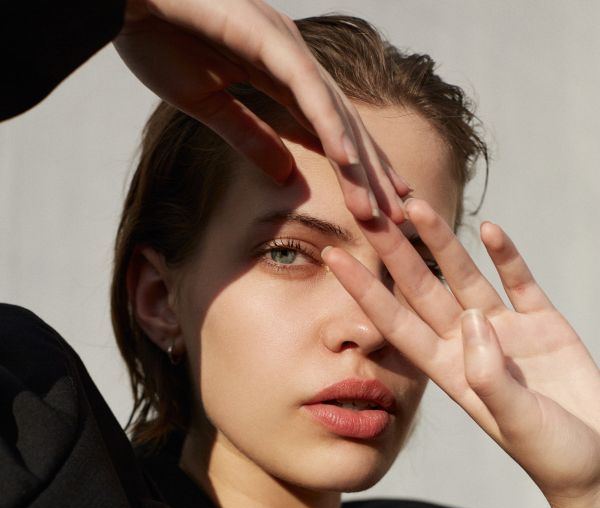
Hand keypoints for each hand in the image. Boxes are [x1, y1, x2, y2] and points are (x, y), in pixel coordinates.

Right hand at [114, 0, 407, 221]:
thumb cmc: (159, 39)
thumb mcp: (210, 104)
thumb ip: (249, 136)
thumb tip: (284, 174)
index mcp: (281, 77)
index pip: (331, 134)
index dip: (358, 173)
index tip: (379, 211)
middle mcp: (295, 62)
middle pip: (347, 129)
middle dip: (375, 177)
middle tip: (400, 221)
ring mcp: (286, 48)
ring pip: (336, 116)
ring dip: (360, 166)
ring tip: (382, 210)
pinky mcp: (269, 40)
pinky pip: (308, 92)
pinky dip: (330, 128)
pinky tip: (350, 162)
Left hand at [322, 199, 599, 507]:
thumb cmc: (556, 455)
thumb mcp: (520, 422)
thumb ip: (492, 377)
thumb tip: (472, 320)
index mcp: (452, 374)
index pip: (397, 324)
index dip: (365, 291)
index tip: (333, 260)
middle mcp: (471, 347)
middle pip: (424, 291)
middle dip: (395, 253)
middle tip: (368, 213)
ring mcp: (507, 333)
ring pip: (466, 278)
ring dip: (443, 243)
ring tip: (416, 206)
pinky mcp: (544, 325)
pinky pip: (520, 282)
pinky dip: (506, 256)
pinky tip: (489, 229)